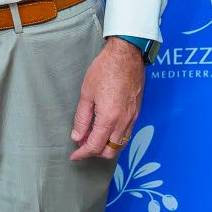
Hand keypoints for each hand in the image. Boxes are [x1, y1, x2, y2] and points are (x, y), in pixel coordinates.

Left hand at [69, 37, 144, 160]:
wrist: (126, 55)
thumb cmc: (105, 70)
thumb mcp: (87, 93)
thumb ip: (82, 118)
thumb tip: (77, 136)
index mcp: (109, 118)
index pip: (95, 146)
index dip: (83, 153)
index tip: (74, 156)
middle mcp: (123, 122)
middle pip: (110, 151)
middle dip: (95, 152)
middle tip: (82, 145)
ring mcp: (132, 118)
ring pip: (120, 144)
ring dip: (106, 145)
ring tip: (92, 136)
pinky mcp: (137, 112)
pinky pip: (126, 133)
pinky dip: (115, 137)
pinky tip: (105, 128)